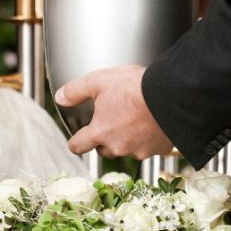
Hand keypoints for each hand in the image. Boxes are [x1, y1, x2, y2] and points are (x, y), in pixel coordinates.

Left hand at [55, 65, 173, 159]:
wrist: (170, 95)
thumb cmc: (135, 87)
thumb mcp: (99, 80)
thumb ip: (76, 90)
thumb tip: (60, 97)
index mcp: (100, 132)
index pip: (78, 146)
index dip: (76, 142)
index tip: (77, 140)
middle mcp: (118, 146)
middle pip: (104, 150)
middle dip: (104, 139)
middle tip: (112, 121)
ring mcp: (139, 150)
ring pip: (128, 149)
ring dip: (128, 139)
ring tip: (135, 120)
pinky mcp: (159, 149)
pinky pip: (150, 148)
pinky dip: (149, 139)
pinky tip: (153, 124)